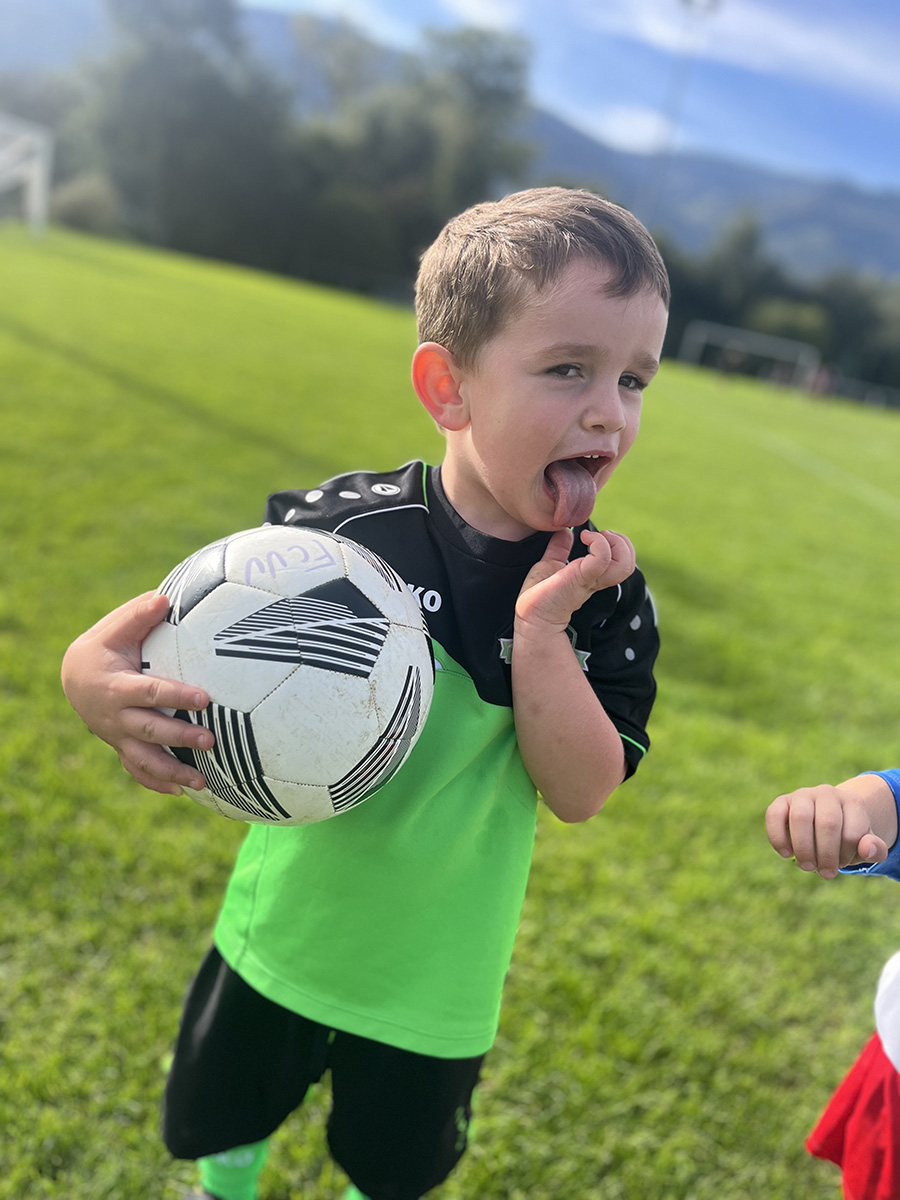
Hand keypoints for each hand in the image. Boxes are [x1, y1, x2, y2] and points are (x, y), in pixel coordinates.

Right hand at [61, 592, 212, 794]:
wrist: (74, 678)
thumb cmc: (103, 648)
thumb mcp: (114, 630)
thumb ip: (139, 616)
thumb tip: (165, 597)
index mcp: (117, 687)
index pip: (150, 694)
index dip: (176, 697)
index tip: (205, 699)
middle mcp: (115, 717)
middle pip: (150, 731)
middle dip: (180, 739)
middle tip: (210, 741)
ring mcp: (117, 736)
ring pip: (143, 760)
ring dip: (172, 771)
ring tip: (201, 782)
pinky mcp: (121, 747)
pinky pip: (137, 770)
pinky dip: (156, 783)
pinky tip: (181, 792)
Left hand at [515, 528, 635, 632]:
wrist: (529, 618)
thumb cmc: (538, 595)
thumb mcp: (551, 564)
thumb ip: (558, 548)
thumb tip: (564, 531)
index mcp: (593, 577)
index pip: (623, 563)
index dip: (618, 545)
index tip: (595, 536)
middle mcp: (596, 580)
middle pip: (628, 564)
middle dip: (621, 543)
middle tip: (598, 535)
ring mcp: (590, 580)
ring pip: (624, 565)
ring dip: (614, 543)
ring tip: (591, 537)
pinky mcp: (580, 579)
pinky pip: (602, 559)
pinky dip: (598, 543)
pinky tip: (582, 537)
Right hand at [765, 785, 888, 878]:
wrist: (827, 820)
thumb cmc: (846, 837)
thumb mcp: (864, 845)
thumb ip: (874, 849)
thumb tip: (868, 849)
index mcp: (852, 802)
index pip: (852, 831)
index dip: (847, 855)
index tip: (843, 865)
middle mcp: (827, 793)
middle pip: (827, 823)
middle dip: (826, 854)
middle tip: (826, 873)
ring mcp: (803, 794)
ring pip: (800, 817)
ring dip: (803, 848)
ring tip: (807, 866)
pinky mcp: (782, 801)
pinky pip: (774, 815)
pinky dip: (778, 837)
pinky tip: (786, 854)